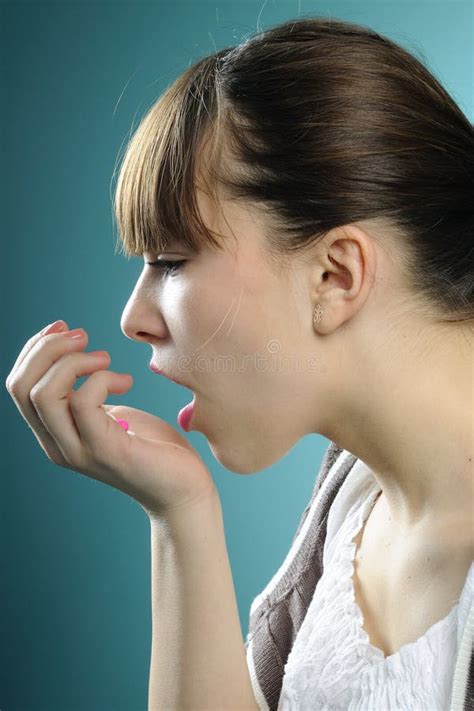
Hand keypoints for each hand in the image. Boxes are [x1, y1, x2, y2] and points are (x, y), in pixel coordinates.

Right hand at [5, 320, 217, 518]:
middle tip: (83, 336)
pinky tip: (127, 381)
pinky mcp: (106, 451)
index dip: (34, 350)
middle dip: (47, 349)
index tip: (63, 327)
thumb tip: (74, 354)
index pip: (18, 387)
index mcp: (54, 435)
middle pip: (21, 387)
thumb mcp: (111, 413)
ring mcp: (79, 451)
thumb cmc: (153, 448)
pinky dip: (102, 378)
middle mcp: (58, 446)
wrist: (183, 490)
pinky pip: (83, 402)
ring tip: (105, 357)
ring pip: (44, 394)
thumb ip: (86, 393)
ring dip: (73, 361)